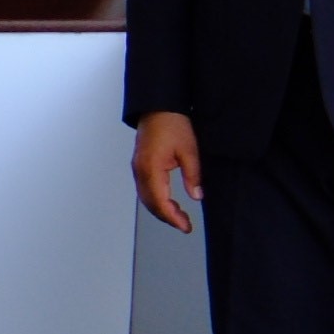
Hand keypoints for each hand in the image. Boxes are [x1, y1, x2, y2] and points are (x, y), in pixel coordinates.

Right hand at [133, 112, 202, 235]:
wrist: (158, 106)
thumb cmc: (172, 124)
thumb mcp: (189, 150)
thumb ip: (192, 175)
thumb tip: (196, 195)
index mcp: (151, 168)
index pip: (160, 202)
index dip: (172, 217)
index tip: (185, 226)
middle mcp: (140, 171)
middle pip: (150, 203)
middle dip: (167, 217)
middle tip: (185, 224)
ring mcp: (137, 168)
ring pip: (145, 198)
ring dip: (161, 210)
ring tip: (179, 215)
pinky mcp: (139, 165)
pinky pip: (144, 189)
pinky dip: (155, 200)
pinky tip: (168, 201)